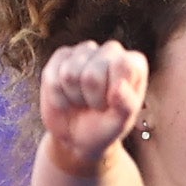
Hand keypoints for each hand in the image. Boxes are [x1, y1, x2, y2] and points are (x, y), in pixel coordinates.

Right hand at [38, 42, 150, 176]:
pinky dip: (57, 95)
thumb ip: (126, 106)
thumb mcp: (120, 123)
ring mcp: (85, 51)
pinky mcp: (62, 55)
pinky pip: (52, 76)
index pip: (123, 66)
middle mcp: (111, 51)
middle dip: (92, 98)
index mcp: (133, 64)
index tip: (114, 104)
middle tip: (97, 105)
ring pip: (70, 74)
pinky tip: (67, 96)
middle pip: (93, 73)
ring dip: (74, 96)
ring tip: (83, 101)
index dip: (113, 92)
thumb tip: (119, 86)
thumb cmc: (104, 126)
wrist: (77, 134)